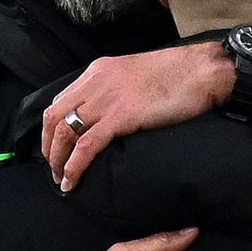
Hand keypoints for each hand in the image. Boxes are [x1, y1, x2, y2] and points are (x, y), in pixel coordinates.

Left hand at [42, 42, 234, 191]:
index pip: (61, 99)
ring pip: (65, 131)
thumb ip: (118, 90)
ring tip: (61, 179)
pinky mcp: (122, 116)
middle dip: (49, 146)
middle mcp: (96, 81)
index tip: (56, 147)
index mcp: (99, 70)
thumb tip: (111, 114)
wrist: (203, 70)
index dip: (53, 127)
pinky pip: (87, 145)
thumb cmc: (179, 75)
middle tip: (54, 169)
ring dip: (57, 160)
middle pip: (54, 116)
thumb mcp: (136, 75)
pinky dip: (74, 166)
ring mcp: (107, 98)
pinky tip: (71, 181)